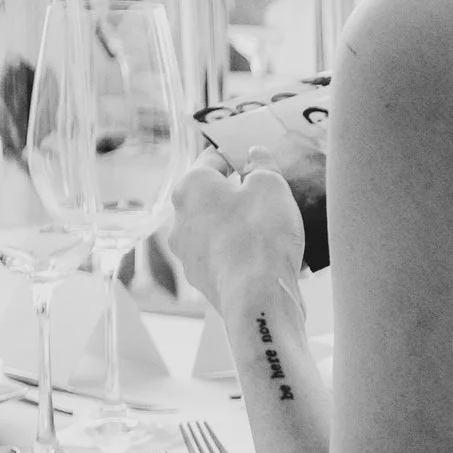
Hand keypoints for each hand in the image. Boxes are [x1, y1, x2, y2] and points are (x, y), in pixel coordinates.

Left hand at [163, 152, 305, 316]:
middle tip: (266, 196)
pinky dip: (238, 251)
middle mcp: (180, 218)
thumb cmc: (261, 237)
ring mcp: (187, 252)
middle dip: (236, 193)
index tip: (254, 160)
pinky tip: (263, 256)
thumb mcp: (272, 186)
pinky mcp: (200, 278)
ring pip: (214, 227)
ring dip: (236, 224)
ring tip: (269, 231)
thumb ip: (262, 164)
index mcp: (191, 186)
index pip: (212, 158)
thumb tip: (255, 155)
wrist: (258, 298)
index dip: (236, 156)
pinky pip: (221, 255)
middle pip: (210, 195)